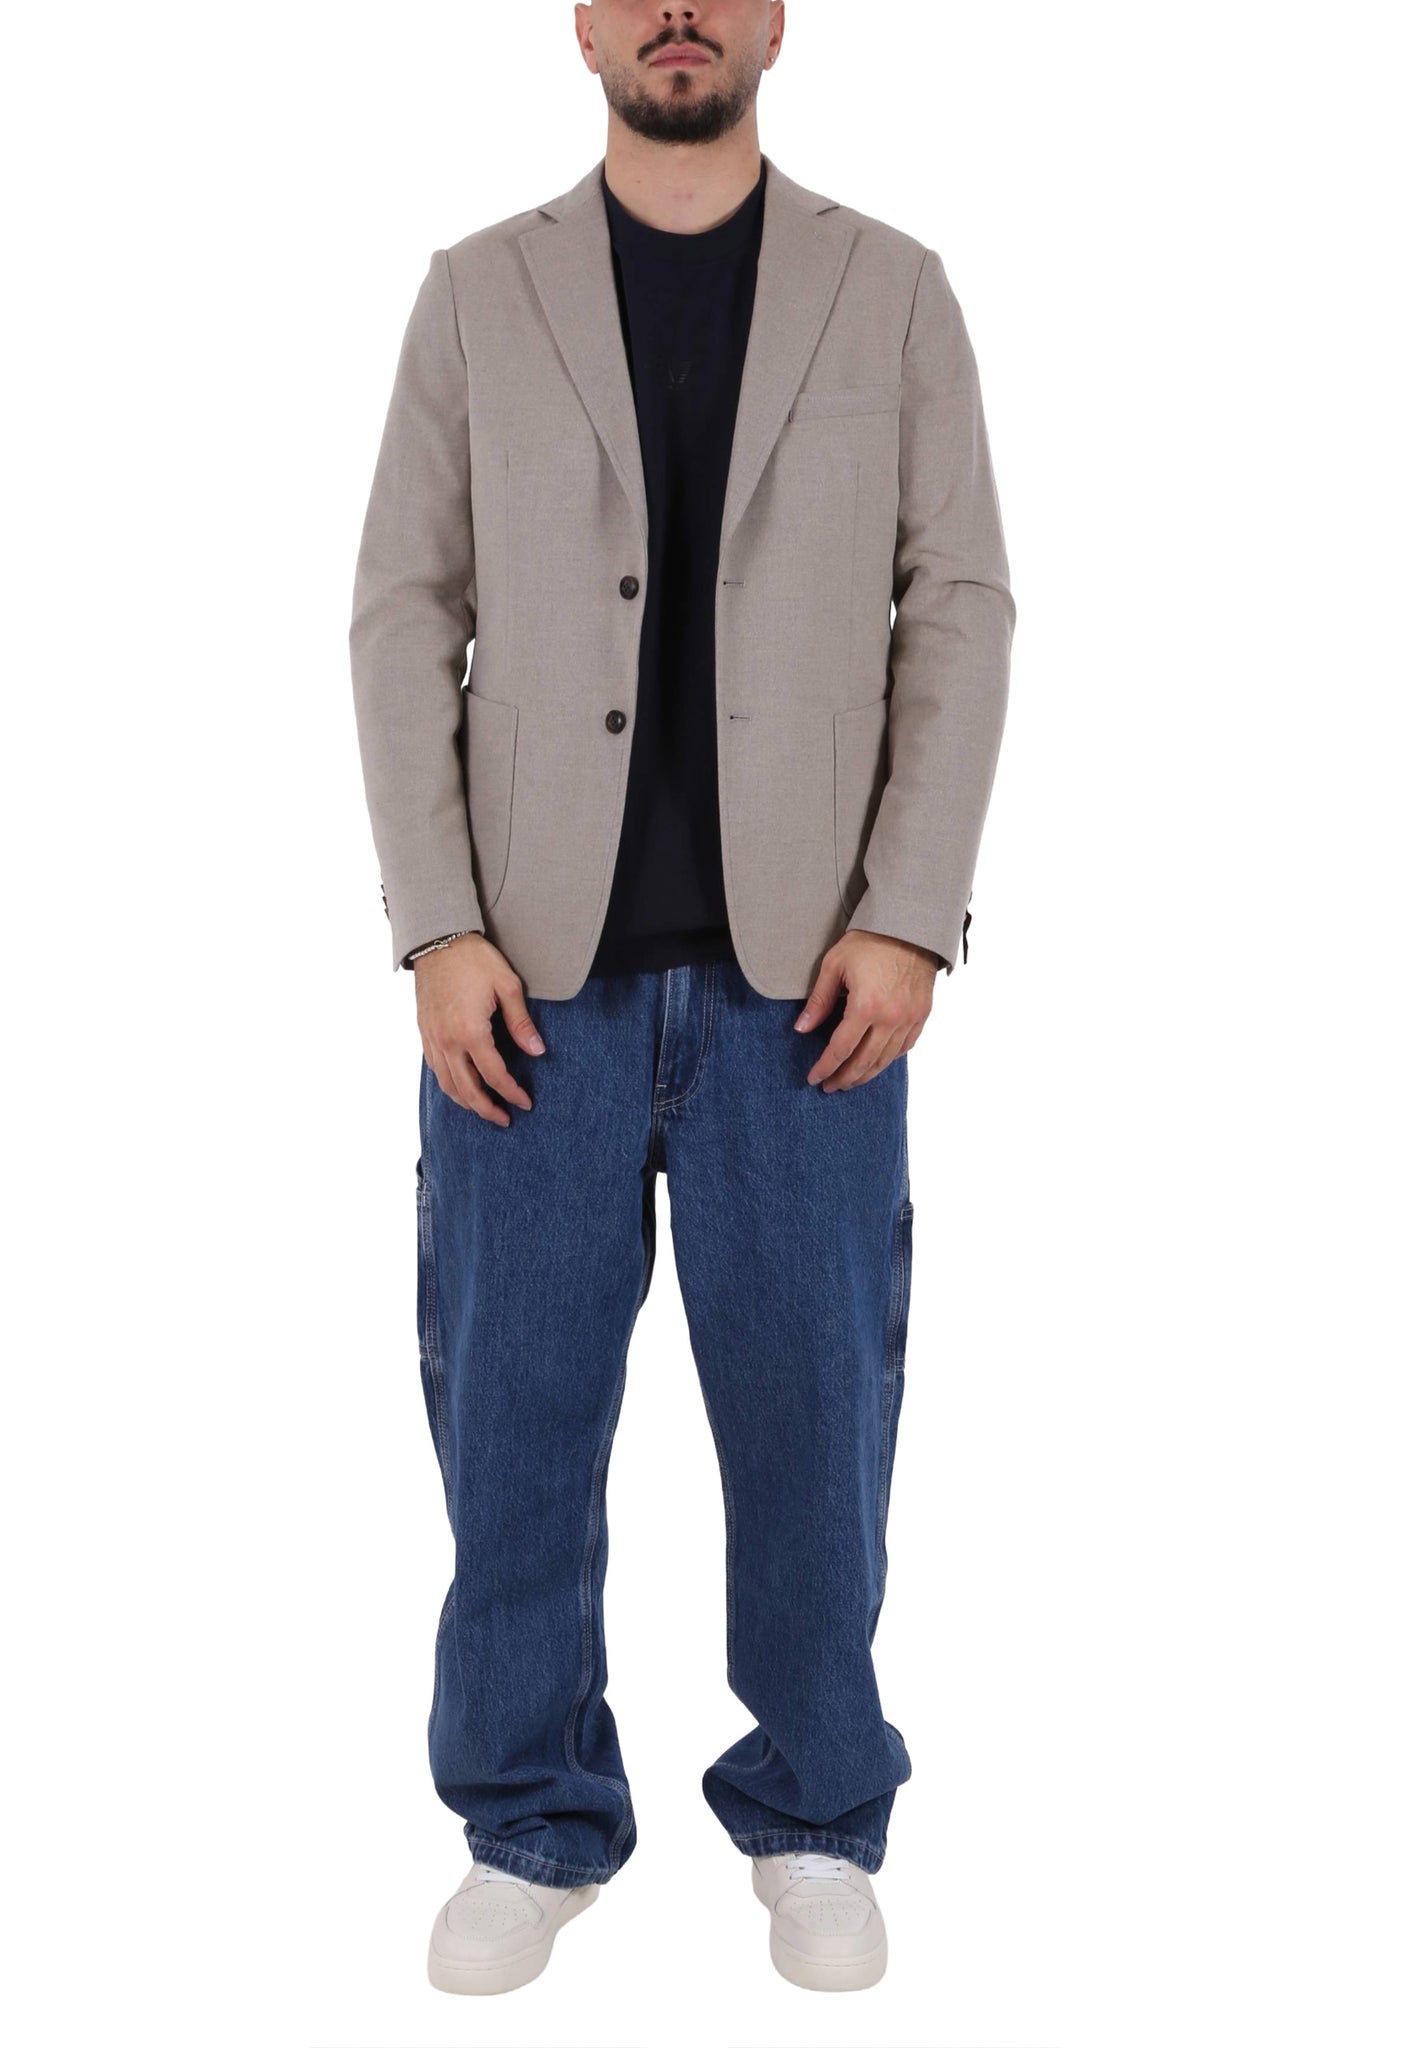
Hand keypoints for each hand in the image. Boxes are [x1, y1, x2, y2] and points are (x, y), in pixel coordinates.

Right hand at [414, 933, 544, 1125]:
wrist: (437, 939)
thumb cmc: (474, 959)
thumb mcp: (507, 986)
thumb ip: (521, 1022)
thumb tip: (537, 1051)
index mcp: (470, 1031)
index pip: (494, 1076)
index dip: (511, 1093)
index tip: (525, 1102)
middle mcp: (447, 1041)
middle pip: (467, 1090)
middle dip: (487, 1109)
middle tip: (505, 1119)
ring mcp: (431, 1038)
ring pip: (447, 1084)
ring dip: (466, 1102)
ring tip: (484, 1110)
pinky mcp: (423, 1033)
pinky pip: (435, 1069)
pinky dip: (449, 1085)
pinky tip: (461, 1088)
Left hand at [795, 932, 936, 1090]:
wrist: (911, 926)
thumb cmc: (870, 941)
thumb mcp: (835, 965)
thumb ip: (819, 1000)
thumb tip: (802, 1028)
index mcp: (866, 1006)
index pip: (840, 1049)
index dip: (825, 1068)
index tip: (814, 1078)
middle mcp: (891, 1018)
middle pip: (864, 1062)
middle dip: (844, 1079)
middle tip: (830, 1087)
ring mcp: (910, 1019)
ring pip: (886, 1060)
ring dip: (866, 1074)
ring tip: (850, 1081)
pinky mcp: (922, 1015)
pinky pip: (905, 1048)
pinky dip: (888, 1060)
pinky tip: (876, 1062)